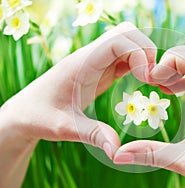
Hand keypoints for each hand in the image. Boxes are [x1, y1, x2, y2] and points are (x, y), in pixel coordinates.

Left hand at [0, 22, 155, 187]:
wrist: (26, 112)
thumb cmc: (40, 116)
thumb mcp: (64, 127)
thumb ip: (92, 135)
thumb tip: (117, 151)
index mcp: (82, 63)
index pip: (117, 40)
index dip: (139, 53)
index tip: (146, 79)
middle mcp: (91, 56)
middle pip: (127, 34)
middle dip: (146, 52)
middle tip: (152, 80)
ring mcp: (96, 61)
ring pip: (128, 43)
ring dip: (144, 57)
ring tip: (150, 82)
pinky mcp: (101, 70)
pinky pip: (125, 57)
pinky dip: (139, 65)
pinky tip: (143, 82)